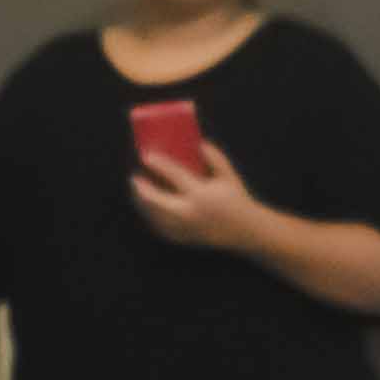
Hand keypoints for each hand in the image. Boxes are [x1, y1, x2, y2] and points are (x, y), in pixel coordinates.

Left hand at [130, 144, 273, 255]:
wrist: (245, 231)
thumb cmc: (235, 198)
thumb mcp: (228, 176)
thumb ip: (215, 157)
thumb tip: (198, 141)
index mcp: (202, 194)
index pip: (175, 175)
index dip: (159, 164)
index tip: (146, 155)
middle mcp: (190, 213)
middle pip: (156, 200)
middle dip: (141, 188)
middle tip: (134, 177)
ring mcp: (184, 228)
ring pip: (154, 215)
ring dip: (142, 203)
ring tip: (137, 190)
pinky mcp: (182, 238)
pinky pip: (160, 227)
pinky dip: (151, 216)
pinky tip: (146, 207)